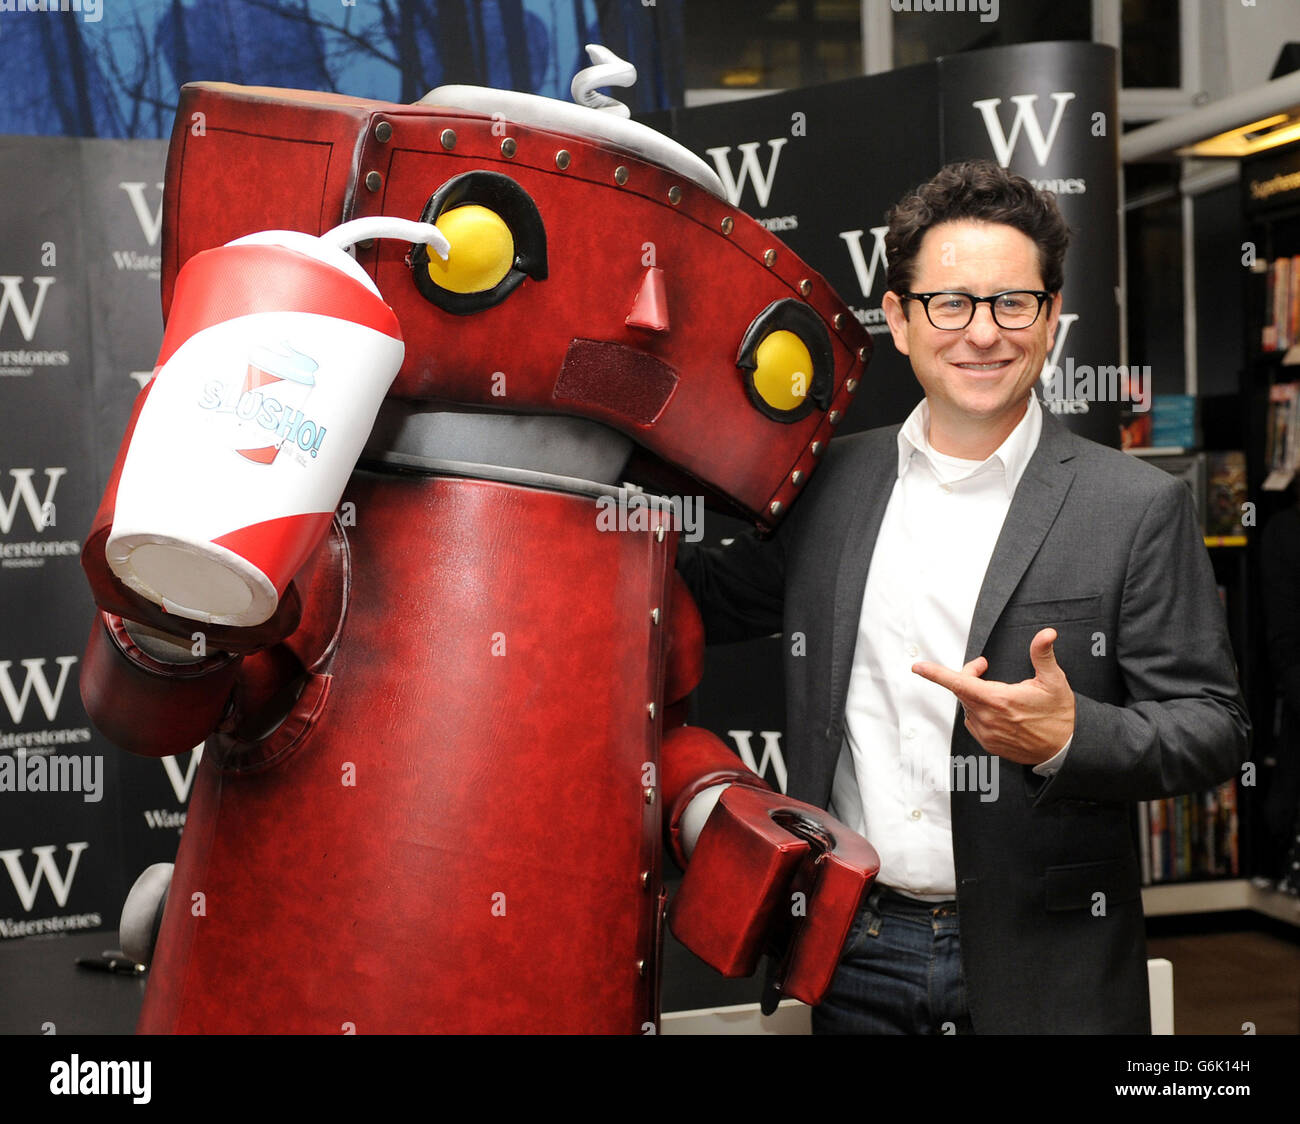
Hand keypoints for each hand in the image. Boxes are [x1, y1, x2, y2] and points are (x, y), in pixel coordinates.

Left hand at [910, 628, 1074, 765]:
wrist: (1066, 748)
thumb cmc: (1060, 715)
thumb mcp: (1054, 680)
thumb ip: (1043, 654)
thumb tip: (1046, 634)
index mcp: (999, 699)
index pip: (959, 683)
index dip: (936, 674)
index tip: (918, 667)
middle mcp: (988, 718)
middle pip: (962, 690)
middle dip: (968, 675)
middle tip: (982, 666)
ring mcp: (987, 733)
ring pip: (968, 706)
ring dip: (975, 694)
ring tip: (997, 692)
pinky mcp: (989, 744)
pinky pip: (974, 722)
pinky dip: (979, 711)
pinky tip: (998, 710)